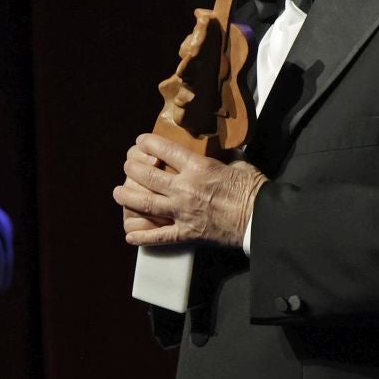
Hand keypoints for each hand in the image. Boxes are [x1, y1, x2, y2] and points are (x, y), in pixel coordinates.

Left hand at [114, 133, 266, 247]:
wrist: (260, 218)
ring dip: (127, 196)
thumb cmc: (253, 190)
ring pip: (145, 203)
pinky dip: (143, 237)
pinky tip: (130, 236)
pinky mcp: (186, 233)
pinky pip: (159, 236)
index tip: (141, 141)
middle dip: (132, 168)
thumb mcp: (238, 165)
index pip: (165, 150)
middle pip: (148, 176)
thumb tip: (222, 155)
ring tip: (118, 192)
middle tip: (127, 165)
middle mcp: (185, 188)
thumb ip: (223, 161)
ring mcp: (182, 212)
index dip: (148, 143)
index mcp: (198, 167)